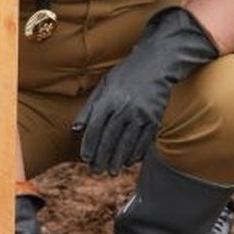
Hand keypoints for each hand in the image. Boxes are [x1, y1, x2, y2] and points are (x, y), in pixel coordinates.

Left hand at [74, 7, 217, 175]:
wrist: (157, 62)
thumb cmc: (127, 73)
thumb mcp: (103, 85)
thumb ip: (89, 107)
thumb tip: (76, 129)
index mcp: (108, 99)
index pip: (94, 128)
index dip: (89, 146)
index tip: (87, 158)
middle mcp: (123, 108)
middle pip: (109, 139)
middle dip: (102, 158)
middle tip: (97, 170)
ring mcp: (141, 114)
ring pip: (126, 143)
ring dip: (118, 160)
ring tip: (112, 170)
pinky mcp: (155, 118)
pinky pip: (144, 141)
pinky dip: (136, 153)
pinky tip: (129, 161)